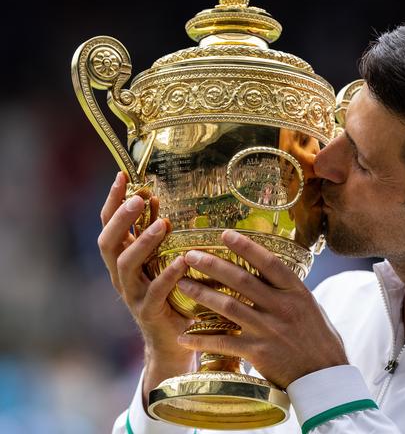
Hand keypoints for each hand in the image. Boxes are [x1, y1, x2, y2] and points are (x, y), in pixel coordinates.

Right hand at [97, 172, 194, 404]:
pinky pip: (155, 292)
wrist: (173, 341)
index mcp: (121, 259)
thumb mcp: (159, 260)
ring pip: (126, 266)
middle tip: (139, 198)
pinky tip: (183, 261)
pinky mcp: (149, 313)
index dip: (112, 200)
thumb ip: (154, 233)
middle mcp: (120, 276)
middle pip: (108, 243)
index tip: (122, 175)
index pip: (108, 225)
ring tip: (164, 224)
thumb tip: (155, 197)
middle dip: (121, 218)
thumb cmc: (169, 294)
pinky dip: (168, 275)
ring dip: (144, 243)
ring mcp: (132, 295)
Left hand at [176, 229, 347, 388]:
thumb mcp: (309, 305)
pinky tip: (184, 335)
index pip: (269, 262)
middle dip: (213, 265)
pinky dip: (202, 338)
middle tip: (190, 255)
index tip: (225, 234)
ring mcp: (268, 329)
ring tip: (182, 285)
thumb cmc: (318, 338)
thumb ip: (287, 289)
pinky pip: (224, 342)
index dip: (246, 246)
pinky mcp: (258, 352)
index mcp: (296, 292)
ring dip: (202, 294)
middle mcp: (281, 307)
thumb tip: (266, 269)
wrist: (324, 376)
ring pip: (228, 306)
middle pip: (241, 280)